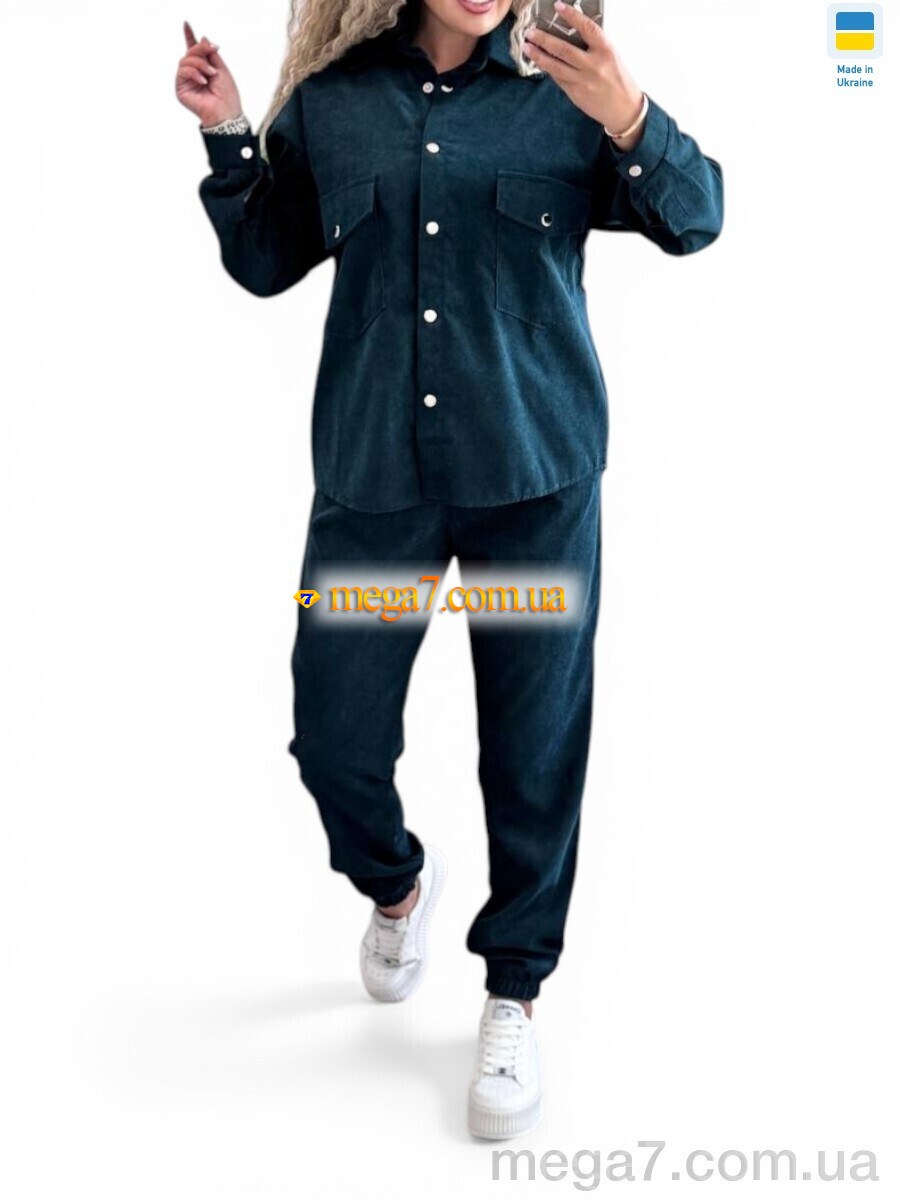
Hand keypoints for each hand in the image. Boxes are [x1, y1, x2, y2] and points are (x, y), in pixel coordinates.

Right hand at [176, 20, 242, 126]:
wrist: (225, 112)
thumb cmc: (227, 95)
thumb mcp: (221, 69)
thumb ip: (210, 54)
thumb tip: (202, 38)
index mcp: (203, 68)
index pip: (194, 51)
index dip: (190, 37)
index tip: (186, 24)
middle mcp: (193, 73)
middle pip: (190, 53)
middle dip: (201, 49)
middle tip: (213, 50)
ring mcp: (186, 81)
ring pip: (185, 60)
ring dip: (200, 63)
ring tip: (211, 73)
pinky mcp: (181, 89)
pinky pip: (183, 71)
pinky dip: (194, 73)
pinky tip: (203, 80)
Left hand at [523, 1, 645, 149]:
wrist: (624, 109)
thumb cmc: (619, 80)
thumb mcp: (612, 56)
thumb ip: (595, 46)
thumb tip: (573, 33)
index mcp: (606, 51)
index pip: (586, 28)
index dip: (571, 16)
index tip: (558, 6)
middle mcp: (593, 65)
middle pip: (564, 49)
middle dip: (544, 39)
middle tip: (530, 32)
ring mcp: (583, 81)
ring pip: (556, 66)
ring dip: (539, 56)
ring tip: (527, 47)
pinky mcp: (576, 94)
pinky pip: (558, 78)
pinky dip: (549, 69)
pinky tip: (539, 62)